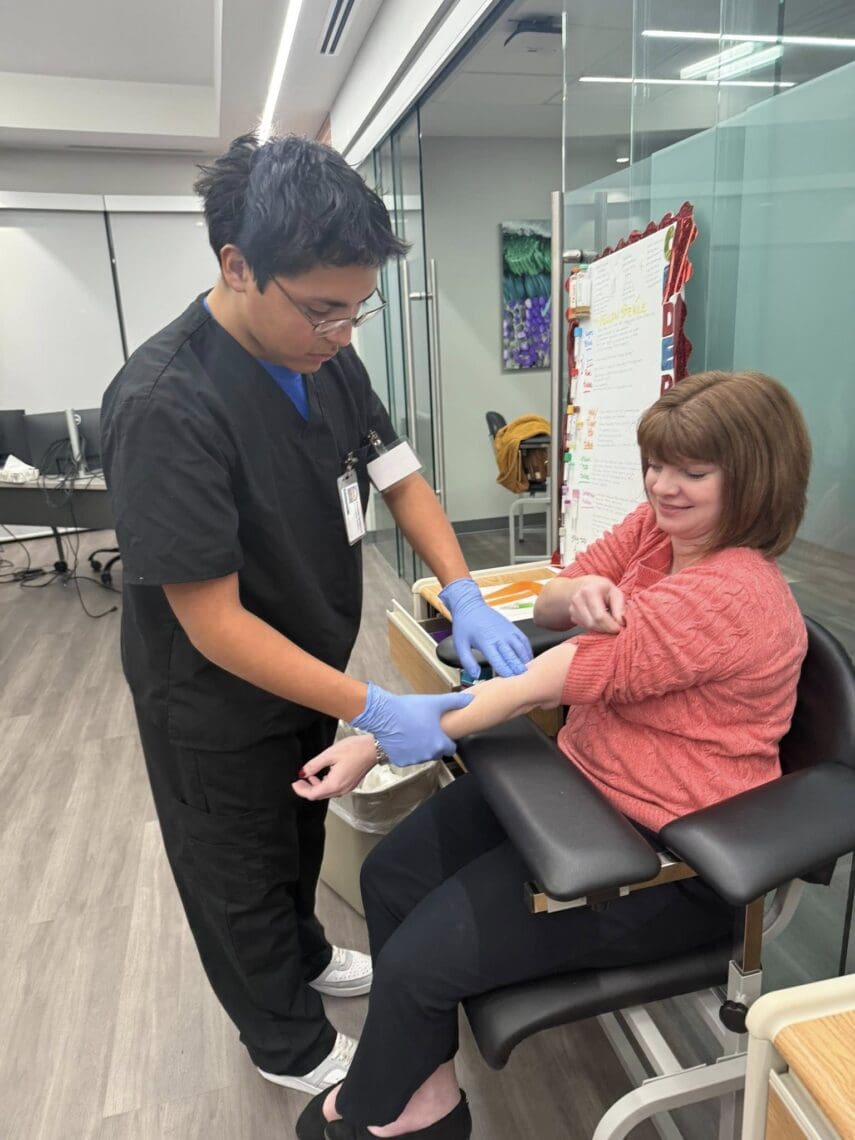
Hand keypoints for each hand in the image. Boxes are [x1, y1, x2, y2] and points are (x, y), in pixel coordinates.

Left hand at [292, 734, 376, 800]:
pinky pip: (335, 789)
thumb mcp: (330, 754)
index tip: (295, 783)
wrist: (373, 748)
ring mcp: (347, 787)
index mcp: (335, 784)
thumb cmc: (355, 749)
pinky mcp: (351, 784)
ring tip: (311, 775)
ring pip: (327, 793)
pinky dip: (326, 784)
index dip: (301, 790)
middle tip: (299, 780)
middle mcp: (341, 789)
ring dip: (317, 787)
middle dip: (307, 789)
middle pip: (319, 796)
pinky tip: (324, 774)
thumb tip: (303, 773)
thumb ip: (314, 765)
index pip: (313, 794)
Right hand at [350, 683, 473, 764]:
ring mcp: (414, 760)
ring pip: (422, 756)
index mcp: (440, 744)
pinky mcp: (400, 761)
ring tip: (414, 732)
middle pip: (437, 753)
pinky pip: (408, 758)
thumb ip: (455, 702)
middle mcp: (428, 755)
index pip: (451, 748)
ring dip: (421, 748)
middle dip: (434, 744)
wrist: (384, 715)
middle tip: (427, 730)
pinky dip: (407, 751)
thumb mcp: (436, 703)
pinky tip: (403, 739)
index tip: (442, 732)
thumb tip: (470, 700)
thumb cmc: (410, 709)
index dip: (447, 740)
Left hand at [439, 577, 532, 678]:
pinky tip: (528, 660)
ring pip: (521, 649)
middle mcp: (499, 637)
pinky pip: (524, 641)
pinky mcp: (513, 628)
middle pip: (513, 657)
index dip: (506, 674)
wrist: (470, 605)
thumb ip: (467, 662)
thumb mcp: (460, 644)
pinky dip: (528, 651)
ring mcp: (508, 632)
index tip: (510, 684)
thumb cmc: (464, 626)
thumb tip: (476, 676)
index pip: (499, 662)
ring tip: (528, 674)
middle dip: (518, 671)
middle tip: (524, 683)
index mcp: (486, 642)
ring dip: (525, 662)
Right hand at [568, 575, 625, 632]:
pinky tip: (599, 620)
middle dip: (606, 628)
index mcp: (590, 591)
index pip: (600, 616)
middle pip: (593, 623)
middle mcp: (578, 599)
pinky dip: (594, 627)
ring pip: (588, 627)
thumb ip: (619, 607)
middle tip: (615, 627)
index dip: (611, 625)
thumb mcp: (615, 593)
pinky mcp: (572, 615)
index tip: (619, 629)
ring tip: (608, 621)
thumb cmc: (604, 589)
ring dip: (600, 628)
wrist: (586, 586)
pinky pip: (584, 627)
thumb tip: (621, 622)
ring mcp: (572, 608)